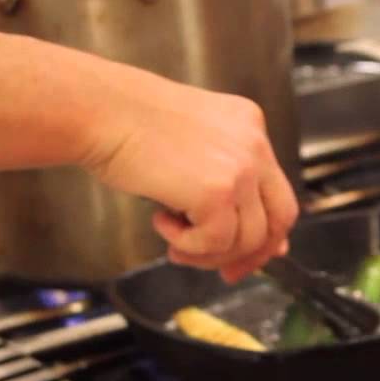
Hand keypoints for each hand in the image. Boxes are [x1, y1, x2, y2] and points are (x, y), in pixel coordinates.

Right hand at [88, 76, 298, 283]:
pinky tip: (162, 222)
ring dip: (209, 252)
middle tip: (222, 271)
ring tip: (175, 237)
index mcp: (249, 127)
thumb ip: (227, 184)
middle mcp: (254, 144)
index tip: (241, 255)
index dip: (264, 232)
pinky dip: (188, 245)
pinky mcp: (219, 190)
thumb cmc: (128, 126)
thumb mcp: (191, 150)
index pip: (277, 192)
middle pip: (280, 218)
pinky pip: (217, 242)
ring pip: (249, 238)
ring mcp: (242, 166)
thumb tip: (266, 240)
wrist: (99, 110)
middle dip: (251, 254)